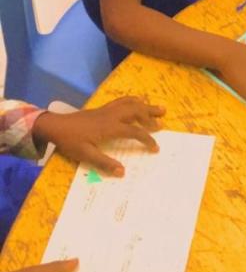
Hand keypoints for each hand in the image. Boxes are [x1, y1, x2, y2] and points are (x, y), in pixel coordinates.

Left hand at [33, 97, 164, 176]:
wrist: (56, 126)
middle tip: (163, 118)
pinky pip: (121, 100)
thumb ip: (105, 163)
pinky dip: (132, 99)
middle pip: (136, 111)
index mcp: (110, 128)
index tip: (156, 147)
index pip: (135, 131)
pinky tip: (136, 101)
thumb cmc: (71, 141)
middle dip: (151, 114)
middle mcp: (112, 116)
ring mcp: (107, 110)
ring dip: (144, 105)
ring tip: (156, 106)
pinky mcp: (102, 108)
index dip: (147, 139)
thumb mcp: (86, 155)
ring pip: (130, 104)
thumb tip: (122, 172)